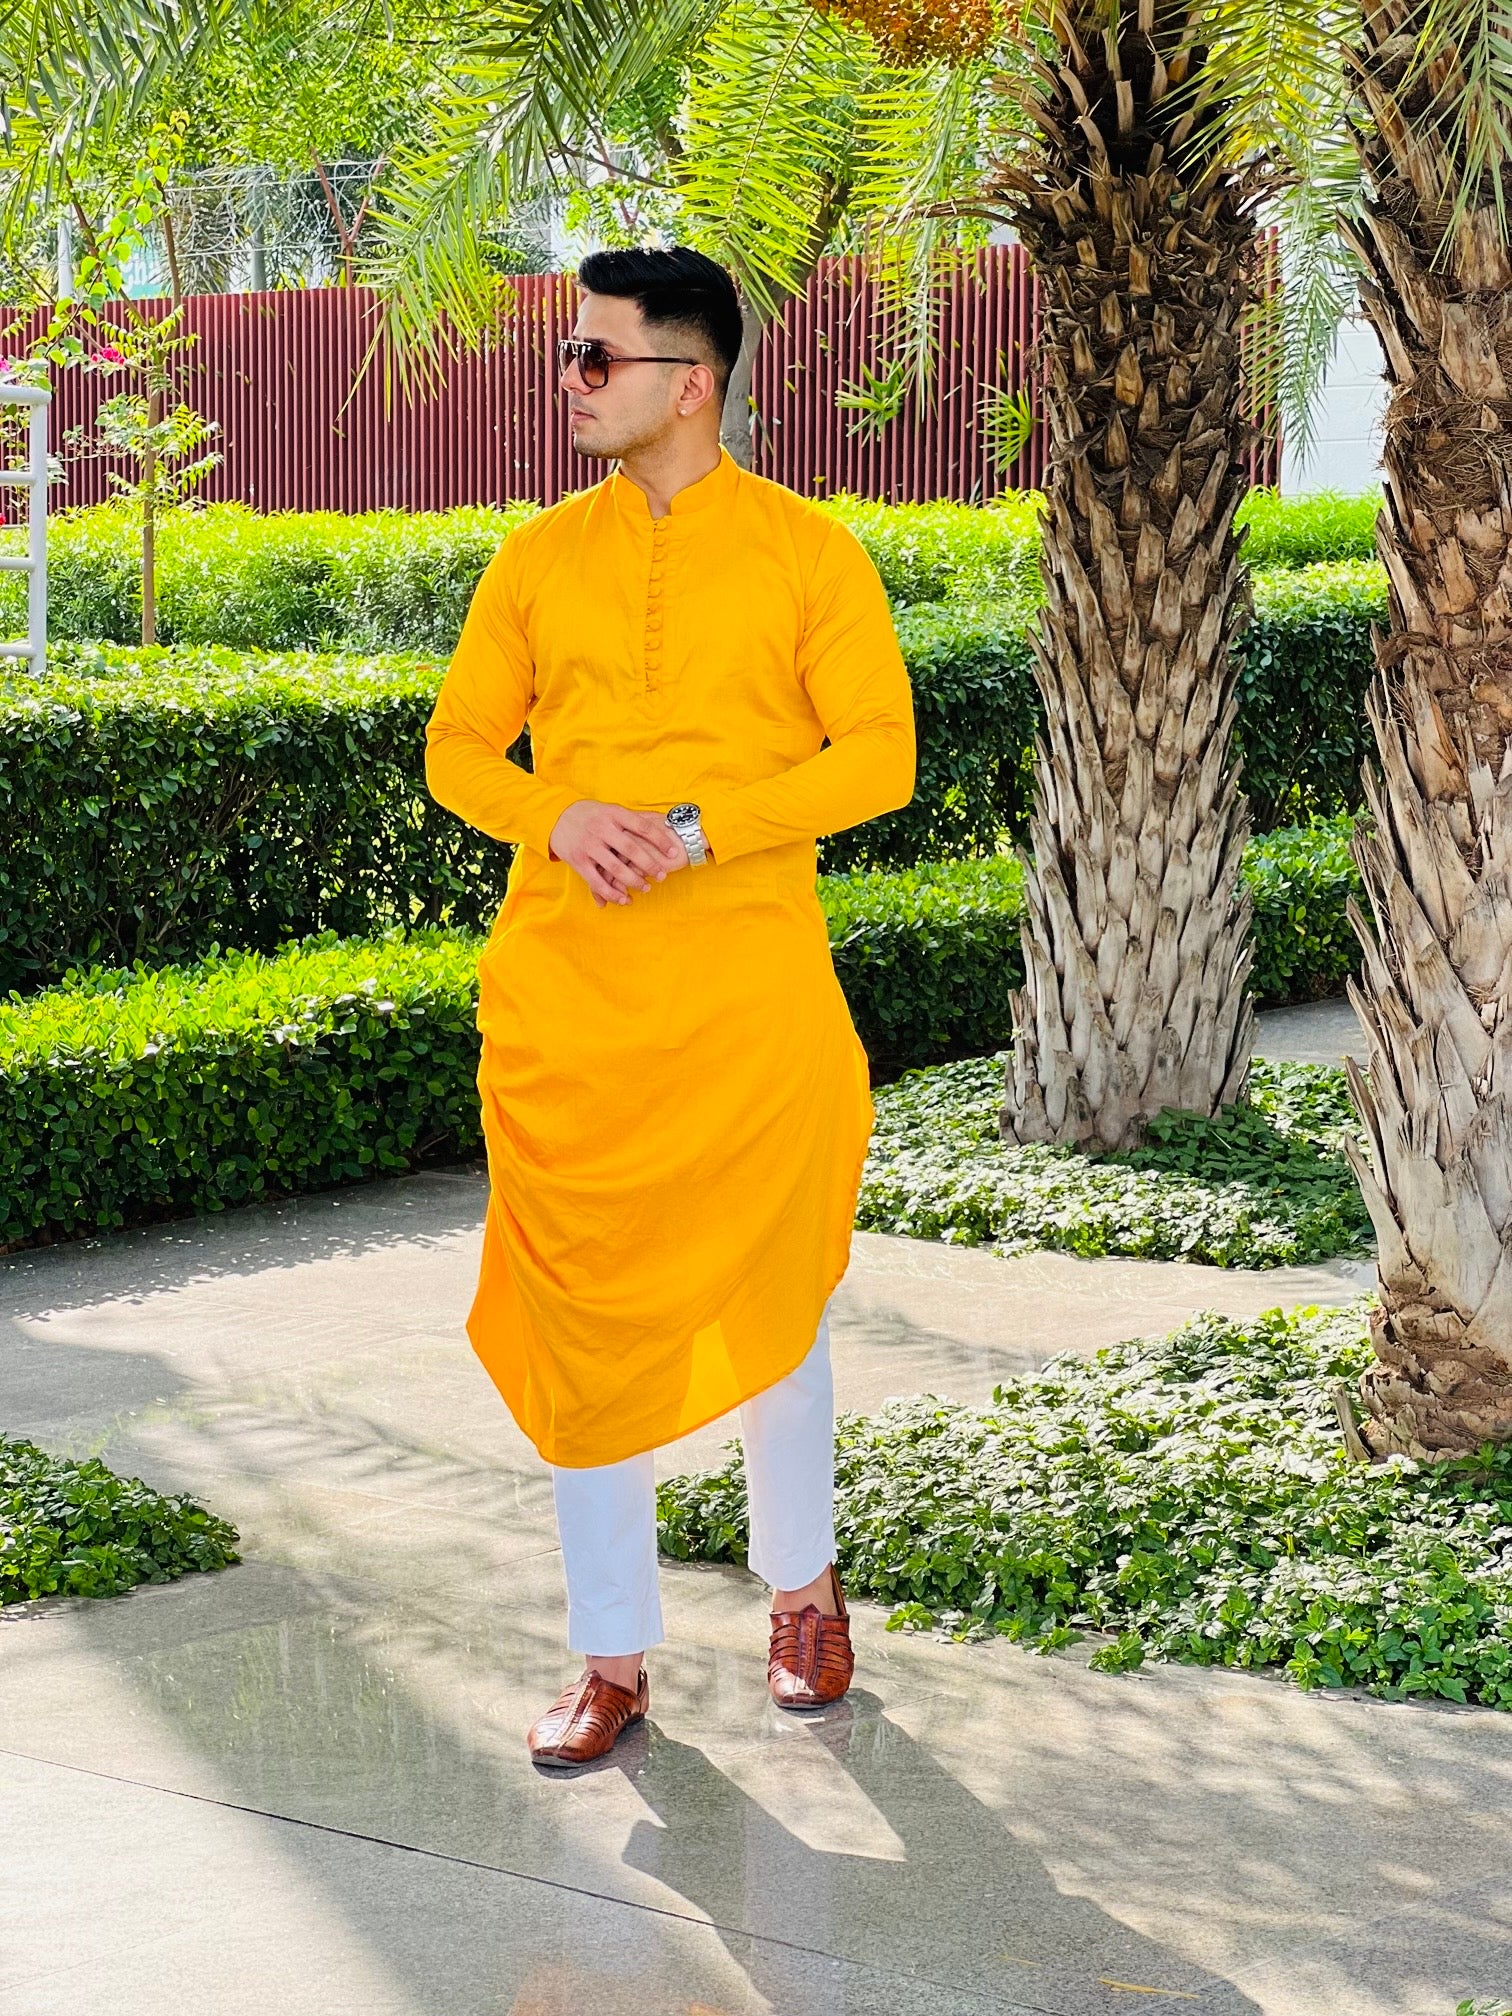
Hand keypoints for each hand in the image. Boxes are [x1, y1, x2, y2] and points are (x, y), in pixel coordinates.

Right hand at [548, 799, 688, 907]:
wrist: (556, 816)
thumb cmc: (591, 814)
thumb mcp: (610, 809)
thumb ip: (631, 818)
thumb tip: (662, 821)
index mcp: (613, 813)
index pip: (642, 827)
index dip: (660, 840)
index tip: (674, 852)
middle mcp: (601, 828)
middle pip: (631, 849)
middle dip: (649, 865)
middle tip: (662, 876)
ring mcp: (589, 845)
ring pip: (616, 868)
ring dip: (634, 881)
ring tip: (647, 888)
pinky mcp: (578, 861)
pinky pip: (597, 881)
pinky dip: (611, 893)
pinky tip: (624, 899)